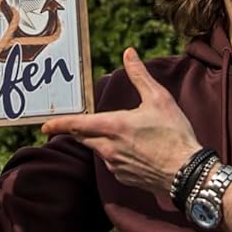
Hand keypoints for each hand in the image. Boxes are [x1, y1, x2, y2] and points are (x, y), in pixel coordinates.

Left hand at [42, 48, 199, 196]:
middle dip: (79, 130)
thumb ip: (139, 75)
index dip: (58, 125)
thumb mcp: (159, 99)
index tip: (44, 126)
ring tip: (115, 132)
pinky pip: (111, 163)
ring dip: (98, 140)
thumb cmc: (174, 134)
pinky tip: (132, 149)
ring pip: (97, 150)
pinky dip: (114, 153)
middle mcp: (109, 148)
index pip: (77, 125)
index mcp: (113, 126)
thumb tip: (129, 53)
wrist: (187, 173)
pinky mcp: (124, 177)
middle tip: (77, 123)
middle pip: (84, 138)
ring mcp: (115, 165)